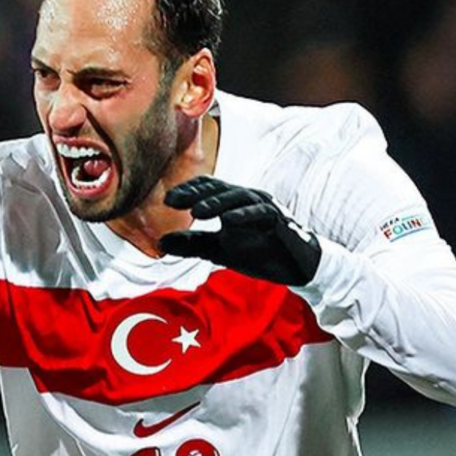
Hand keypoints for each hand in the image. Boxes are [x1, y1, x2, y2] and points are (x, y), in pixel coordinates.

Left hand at [160, 176, 321, 285]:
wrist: (295, 267)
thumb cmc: (258, 252)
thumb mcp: (218, 250)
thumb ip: (192, 244)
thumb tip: (160, 243)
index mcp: (233, 203)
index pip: (208, 188)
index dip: (188, 191)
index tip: (167, 200)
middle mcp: (248, 199)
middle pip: (220, 189)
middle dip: (196, 194)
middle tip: (172, 201)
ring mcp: (265, 208)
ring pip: (239, 198)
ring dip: (217, 203)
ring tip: (197, 212)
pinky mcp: (280, 221)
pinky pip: (262, 214)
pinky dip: (245, 215)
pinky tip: (228, 221)